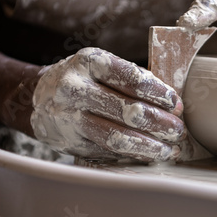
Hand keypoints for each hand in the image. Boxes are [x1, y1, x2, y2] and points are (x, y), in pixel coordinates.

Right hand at [30, 47, 185, 162]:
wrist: (37, 97)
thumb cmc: (84, 79)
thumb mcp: (101, 67)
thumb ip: (132, 80)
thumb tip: (172, 104)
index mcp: (89, 62)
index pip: (131, 78)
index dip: (158, 93)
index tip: (176, 104)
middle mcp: (75, 88)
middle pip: (127, 110)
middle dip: (159, 123)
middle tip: (179, 130)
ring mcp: (69, 117)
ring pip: (117, 137)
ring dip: (150, 146)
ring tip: (171, 150)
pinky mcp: (70, 141)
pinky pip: (108, 151)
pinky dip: (134, 154)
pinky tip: (151, 154)